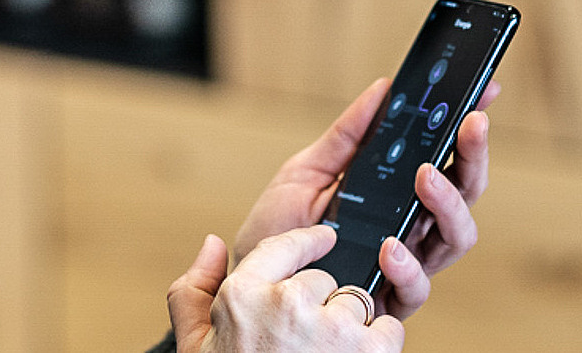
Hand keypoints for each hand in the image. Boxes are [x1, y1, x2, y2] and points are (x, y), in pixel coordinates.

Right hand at [167, 226, 402, 352]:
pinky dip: (378, 346)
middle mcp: (285, 305)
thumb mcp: (196, 347)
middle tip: (306, 346)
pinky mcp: (367, 350)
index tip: (324, 240)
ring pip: (356, 304)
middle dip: (322, 307)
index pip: (283, 247)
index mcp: (241, 297)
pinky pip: (387, 327)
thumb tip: (212, 244)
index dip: (308, 242)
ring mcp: (330, 327)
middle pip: (324, 281)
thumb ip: (194, 291)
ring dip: (350, 330)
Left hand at [231, 77, 497, 317]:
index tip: (483, 94)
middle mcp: (411, 226)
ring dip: (449, 203)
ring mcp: (405, 263)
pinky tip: (391, 248)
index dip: (469, 130)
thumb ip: (347, 136)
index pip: (447, 158)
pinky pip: (416, 288)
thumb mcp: (307, 171)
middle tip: (466, 125)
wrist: (248, 276)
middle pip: (465, 193)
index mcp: (399, 193)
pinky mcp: (387, 299)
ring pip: (457, 237)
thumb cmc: (280, 229)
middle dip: (473, 156)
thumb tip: (382, 89)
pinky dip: (409, 267)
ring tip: (425, 177)